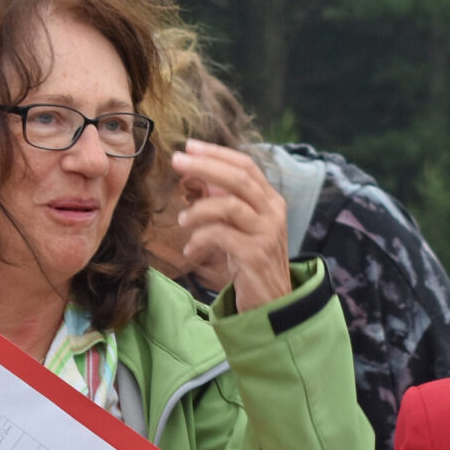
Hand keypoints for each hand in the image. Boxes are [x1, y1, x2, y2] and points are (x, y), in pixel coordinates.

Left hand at [170, 141, 293, 310]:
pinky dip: (199, 238)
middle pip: (238, 178)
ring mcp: (266, 233)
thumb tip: (201, 177)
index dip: (217, 153)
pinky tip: (190, 249)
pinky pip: (220, 235)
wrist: (273, 303)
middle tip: (177, 161)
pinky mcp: (254, 255)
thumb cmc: (252, 262)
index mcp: (271, 201)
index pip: (246, 166)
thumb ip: (228, 202)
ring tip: (182, 220)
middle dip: (205, 166)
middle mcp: (273, 213)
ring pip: (230, 205)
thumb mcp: (243, 227)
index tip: (190, 146)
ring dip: (199, 208)